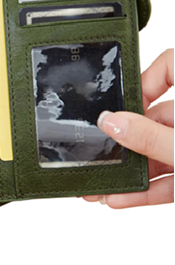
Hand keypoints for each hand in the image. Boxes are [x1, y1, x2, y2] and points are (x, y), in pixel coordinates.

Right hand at [83, 49, 173, 207]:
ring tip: (100, 186)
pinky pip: (167, 178)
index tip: (123, 101)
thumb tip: (111, 123)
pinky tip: (121, 197)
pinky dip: (146, 189)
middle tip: (98, 155)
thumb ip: (150, 137)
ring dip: (129, 173)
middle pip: (154, 121)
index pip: (169, 67)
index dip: (144, 80)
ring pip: (156, 154)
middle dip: (123, 145)